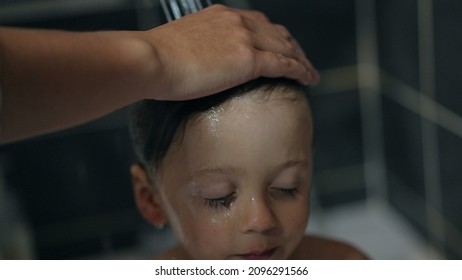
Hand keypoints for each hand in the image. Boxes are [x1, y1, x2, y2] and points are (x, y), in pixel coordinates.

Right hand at [140, 4, 318, 99]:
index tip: (278, 47)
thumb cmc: (156, 59)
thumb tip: (197, 64)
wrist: (151, 61)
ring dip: (301, 59)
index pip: (256, 23)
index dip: (272, 36)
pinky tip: (310, 78)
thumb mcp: (180, 45)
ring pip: (285, 47)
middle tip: (300, 60)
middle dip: (291, 46)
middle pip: (276, 32)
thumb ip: (197, 49)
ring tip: (310, 72)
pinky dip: (301, 70)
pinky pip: (285, 63)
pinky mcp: (249, 59)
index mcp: (220, 16)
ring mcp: (244, 38)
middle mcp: (236, 21)